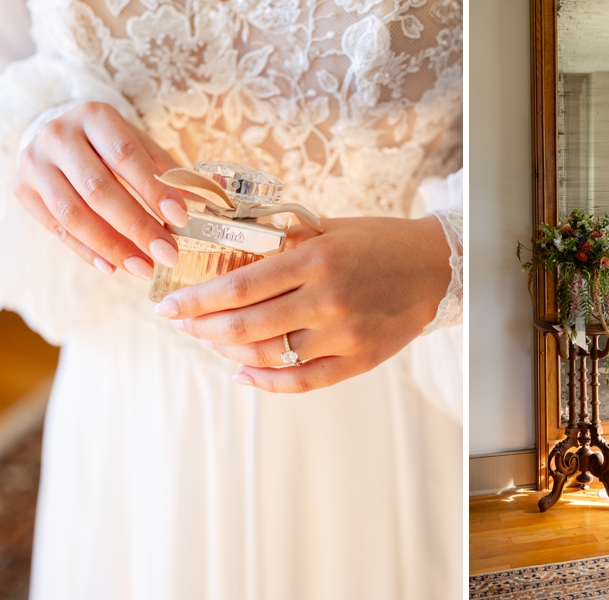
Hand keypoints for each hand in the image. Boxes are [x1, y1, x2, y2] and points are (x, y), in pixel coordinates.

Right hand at [14, 102, 184, 280]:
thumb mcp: (136, 142)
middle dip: (136, 227)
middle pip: (99, 190)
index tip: (181, 218)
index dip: (153, 189)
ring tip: (143, 267)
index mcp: (94, 115)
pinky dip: (88, 251)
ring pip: (74, 215)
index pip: (126, 156)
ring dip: (112, 247)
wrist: (56, 134)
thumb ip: (164, 170)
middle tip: (166, 253)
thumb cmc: (106, 140)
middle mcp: (59, 137)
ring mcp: (35, 165)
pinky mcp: (22, 191)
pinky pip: (57, 230)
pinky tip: (113, 265)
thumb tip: (202, 202)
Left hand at [154, 215, 451, 393]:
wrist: (436, 266)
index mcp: (318, 259)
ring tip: (212, 342)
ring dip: (228, 353)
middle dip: (202, 328)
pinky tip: (242, 374)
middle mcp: (327, 299)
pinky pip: (299, 382)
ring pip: (268, 357)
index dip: (197, 300)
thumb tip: (230, 249)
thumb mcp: (332, 229)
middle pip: (245, 327)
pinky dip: (264, 382)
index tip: (168, 306)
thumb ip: (285, 242)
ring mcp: (342, 334)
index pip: (240, 286)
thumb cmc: (379, 241)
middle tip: (181, 324)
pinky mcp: (357, 360)